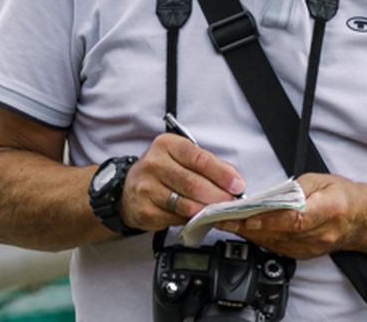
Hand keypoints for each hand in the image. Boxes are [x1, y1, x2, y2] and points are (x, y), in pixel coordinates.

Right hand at [119, 133, 245, 231]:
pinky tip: (198, 216)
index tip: (237, 185)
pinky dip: (192, 220)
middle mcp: (154, 164)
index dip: (222, 173)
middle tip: (231, 202)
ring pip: (187, 204)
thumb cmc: (162, 170)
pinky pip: (176, 219)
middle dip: (218, 195)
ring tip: (218, 210)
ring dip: (208, 210)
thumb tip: (234, 179)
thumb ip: (209, 165)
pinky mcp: (145, 211)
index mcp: (166, 145)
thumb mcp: (182, 157)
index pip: (199, 158)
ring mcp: (147, 189)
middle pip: (194, 183)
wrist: (129, 189)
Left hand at [215, 173, 365, 258]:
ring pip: (275, 243)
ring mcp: (313, 247)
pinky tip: (246, 232)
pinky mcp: (305, 254)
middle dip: (249, 226)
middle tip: (224, 218)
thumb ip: (295, 188)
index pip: (296, 218)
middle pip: (280, 233)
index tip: (250, 217)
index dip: (271, 219)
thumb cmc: (343, 196)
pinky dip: (260, 239)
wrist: (361, 219)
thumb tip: (271, 196)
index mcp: (328, 209)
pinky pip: (278, 248)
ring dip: (250, 234)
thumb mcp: (321, 179)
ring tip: (227, 223)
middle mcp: (320, 233)